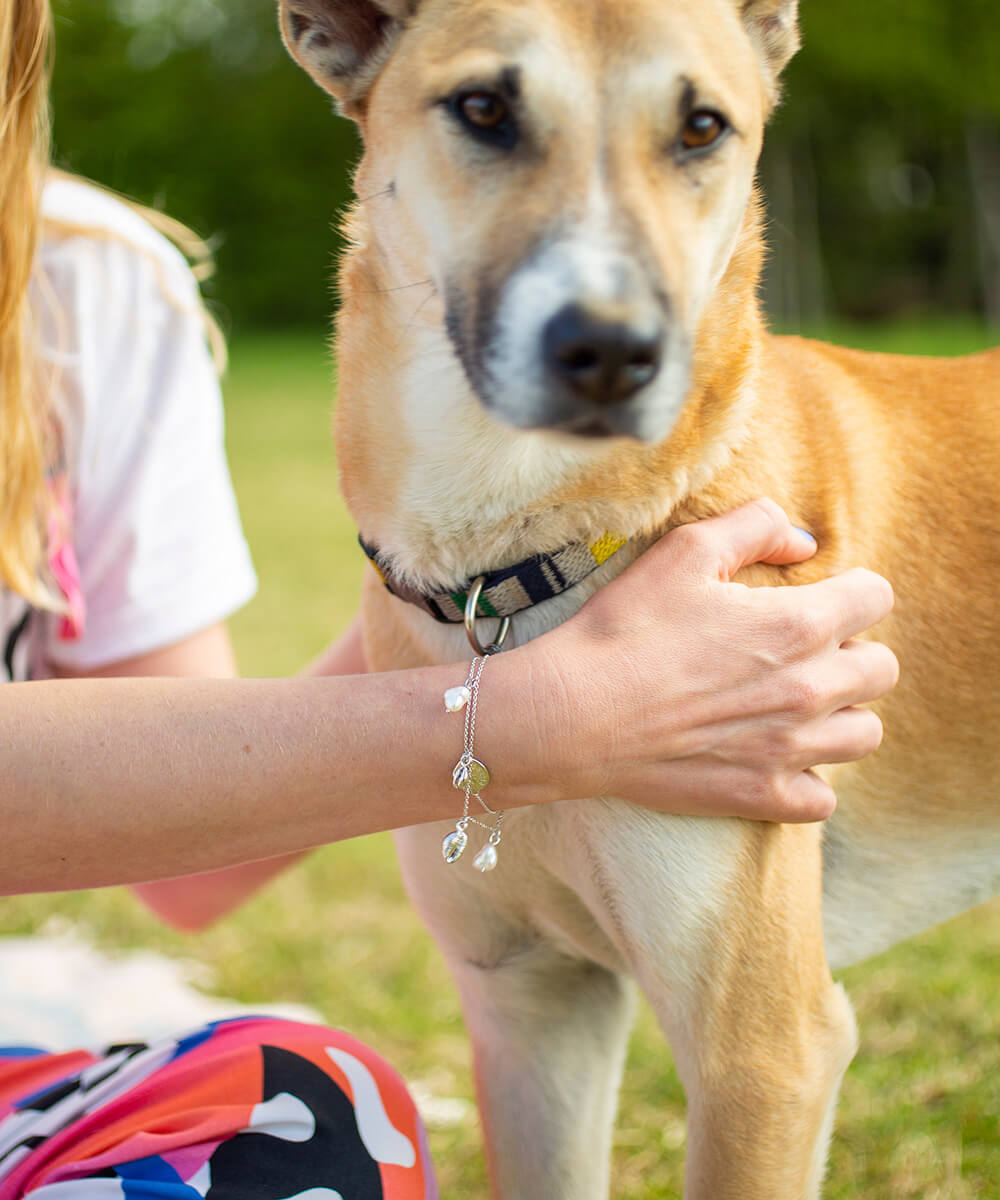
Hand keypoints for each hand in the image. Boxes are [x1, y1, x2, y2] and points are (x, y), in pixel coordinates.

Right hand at [536, 499, 898, 821]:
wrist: (575, 712)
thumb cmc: (626, 627)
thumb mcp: (684, 550)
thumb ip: (755, 526)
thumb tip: (802, 543)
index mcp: (799, 624)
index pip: (876, 597)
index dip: (850, 589)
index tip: (818, 595)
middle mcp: (810, 689)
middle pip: (882, 669)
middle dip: (854, 650)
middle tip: (803, 649)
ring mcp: (790, 750)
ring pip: (864, 735)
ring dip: (841, 714)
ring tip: (797, 703)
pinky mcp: (762, 795)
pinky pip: (824, 798)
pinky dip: (809, 778)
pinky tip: (774, 755)